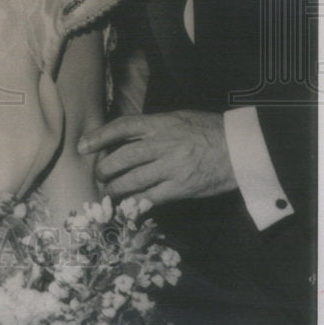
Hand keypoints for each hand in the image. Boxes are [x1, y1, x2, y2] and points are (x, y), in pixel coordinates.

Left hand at [77, 110, 236, 205]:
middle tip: (98, 175)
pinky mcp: (180, 188)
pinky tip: (126, 206)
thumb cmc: (208, 130)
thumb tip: (125, 136)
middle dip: (104, 169)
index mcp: (160, 123)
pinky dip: (135, 203)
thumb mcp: (178, 118)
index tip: (83, 146)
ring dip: (115, 189)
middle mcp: (162, 144)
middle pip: (122, 158)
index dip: (99, 136)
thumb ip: (153, 127)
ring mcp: (171, 168)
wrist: (240, 149)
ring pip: (132, 181)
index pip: (121, 127)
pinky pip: (151, 198)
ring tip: (107, 192)